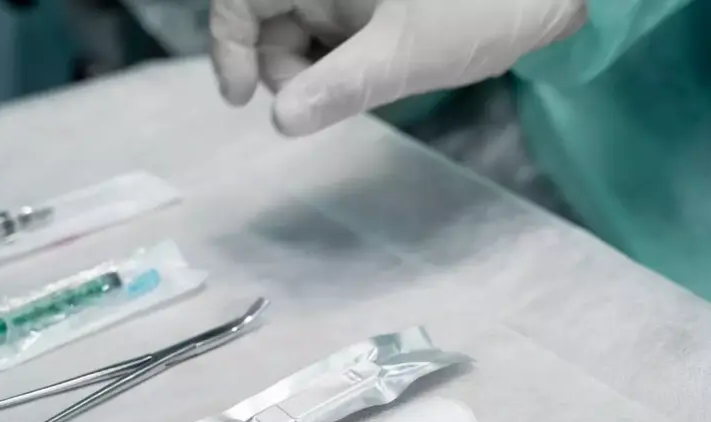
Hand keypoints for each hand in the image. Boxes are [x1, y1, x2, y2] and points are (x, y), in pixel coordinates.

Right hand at [209, 0, 585, 135]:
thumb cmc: (483, 4)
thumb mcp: (406, 55)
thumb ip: (339, 88)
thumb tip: (280, 121)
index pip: (240, 0)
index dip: (228, 47)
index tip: (242, 100)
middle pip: (270, 16)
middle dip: (283, 65)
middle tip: (322, 99)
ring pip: (305, 26)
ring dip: (317, 67)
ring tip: (365, 84)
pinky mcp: (378, 1)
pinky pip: (339, 28)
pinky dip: (345, 58)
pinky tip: (378, 72)